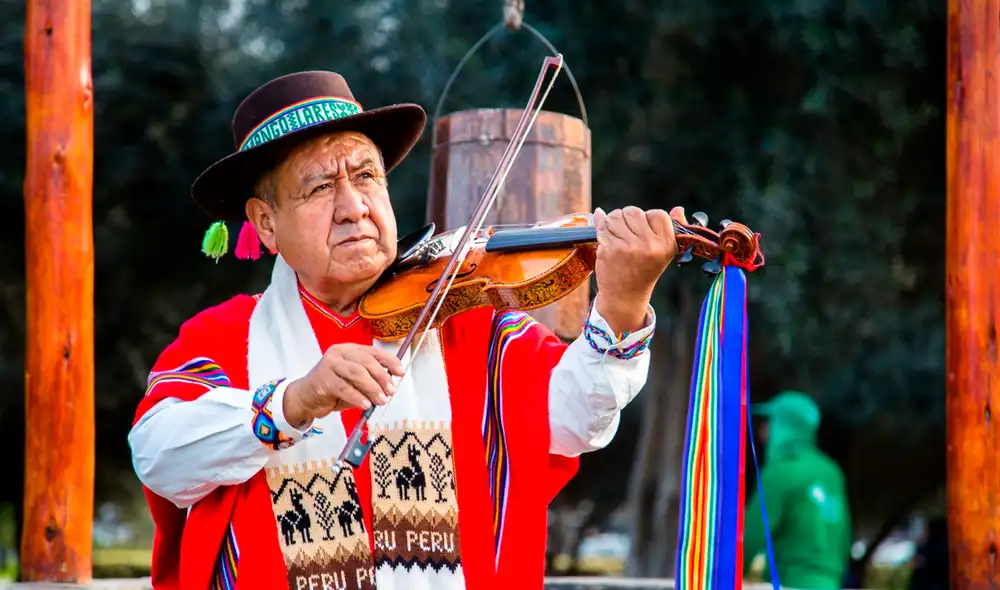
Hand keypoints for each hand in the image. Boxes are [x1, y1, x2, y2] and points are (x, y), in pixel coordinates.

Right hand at [283, 343, 404, 427]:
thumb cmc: (332, 389)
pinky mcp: (323, 379)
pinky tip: (366, 404)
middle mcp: (339, 353)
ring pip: (357, 373)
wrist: (305, 397)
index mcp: (349, 350)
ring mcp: (330, 364)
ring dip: (372, 388)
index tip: (401, 372)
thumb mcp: (355, 383)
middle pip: (366, 361)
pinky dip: (358, 397)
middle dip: (382, 377)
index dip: (390, 361)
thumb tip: (391, 385)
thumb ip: (370, 380)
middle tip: (391, 391)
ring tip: (381, 400)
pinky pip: (344, 387)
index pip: (374, 352)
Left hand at [592, 206, 687, 333]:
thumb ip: (671, 228)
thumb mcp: (664, 252)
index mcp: (666, 244)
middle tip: (627, 235)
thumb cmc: (644, 270)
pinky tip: (607, 241)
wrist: (625, 296)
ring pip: (615, 216)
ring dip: (612, 223)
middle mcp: (649, 245)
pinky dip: (602, 230)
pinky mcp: (610, 248)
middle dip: (627, 219)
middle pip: (633, 211)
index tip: (643, 232)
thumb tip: (679, 209)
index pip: (657, 214)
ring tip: (617, 238)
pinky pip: (602, 226)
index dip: (648, 219)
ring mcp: (628, 246)